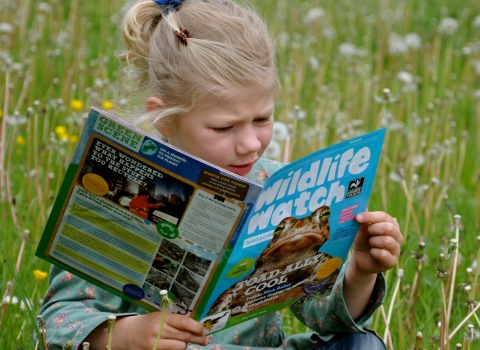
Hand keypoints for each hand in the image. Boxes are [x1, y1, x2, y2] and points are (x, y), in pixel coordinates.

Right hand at [85, 312, 208, 349]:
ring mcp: (153, 344)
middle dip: (197, 339)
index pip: (183, 322)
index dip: (196, 327)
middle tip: (205, 340)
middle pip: (183, 336)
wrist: (124, 334)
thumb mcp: (159, 318)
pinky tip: (176, 348)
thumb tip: (195, 326)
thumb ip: (174, 321)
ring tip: (185, 344)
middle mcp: (158, 330)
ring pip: (179, 347)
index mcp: (161, 317)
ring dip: (185, 346)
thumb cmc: (146, 324)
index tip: (203, 330)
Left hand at [351, 211, 402, 275]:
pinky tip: (372, 252)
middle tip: (367, 232)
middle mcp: (397, 235)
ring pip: (387, 241)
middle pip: (389, 228)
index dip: (370, 216)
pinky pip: (384, 254)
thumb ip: (363, 219)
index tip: (357, 217)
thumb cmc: (363, 240)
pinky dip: (375, 252)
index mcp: (391, 224)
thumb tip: (360, 205)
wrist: (361, 258)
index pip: (384, 216)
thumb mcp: (361, 228)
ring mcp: (396, 249)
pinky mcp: (392, 261)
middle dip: (374, 229)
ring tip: (370, 243)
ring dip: (374, 241)